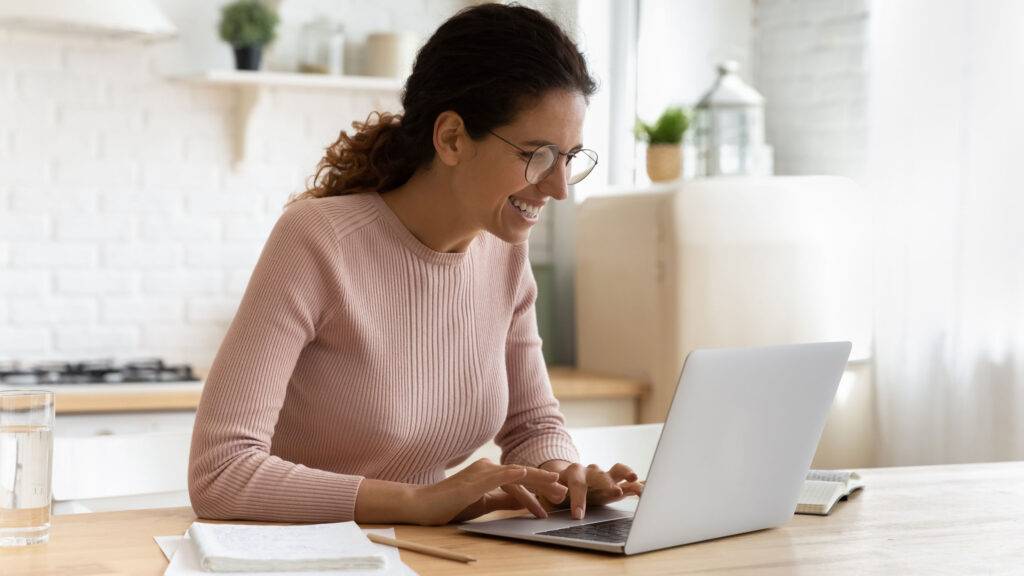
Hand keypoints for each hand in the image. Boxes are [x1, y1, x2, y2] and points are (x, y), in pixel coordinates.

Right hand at [411, 458, 567, 524]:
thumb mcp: (484, 504)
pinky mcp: (473, 481)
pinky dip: (511, 474)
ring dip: (537, 482)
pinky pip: (496, 476)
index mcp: (490, 473)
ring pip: (515, 475)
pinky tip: (524, 473)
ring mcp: (480, 473)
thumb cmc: (450, 504)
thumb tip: (525, 502)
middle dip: (545, 484)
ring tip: (554, 487)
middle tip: (564, 492)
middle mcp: (488, 468)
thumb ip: (503, 501)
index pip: (521, 481)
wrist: (423, 506)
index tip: (557, 498)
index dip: (540, 489)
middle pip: (523, 475)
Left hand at [538, 461, 644, 519]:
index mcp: (573, 473)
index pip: (576, 484)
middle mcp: (591, 472)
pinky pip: (628, 482)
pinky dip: (637, 485)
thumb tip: (558, 495)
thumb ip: (552, 493)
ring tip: (635, 480)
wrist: (563, 478)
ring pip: (617, 471)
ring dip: (626, 475)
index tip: (578, 515)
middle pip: (600, 474)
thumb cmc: (555, 487)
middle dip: (607, 482)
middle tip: (614, 491)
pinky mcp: (615, 483)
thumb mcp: (548, 491)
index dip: (578, 499)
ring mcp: (605, 476)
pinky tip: (647, 489)